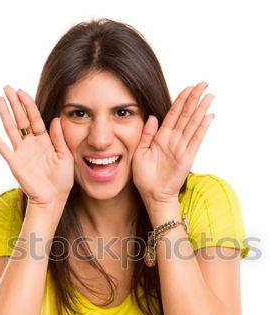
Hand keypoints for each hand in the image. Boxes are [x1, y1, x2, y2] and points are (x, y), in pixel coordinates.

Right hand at [0, 86, 74, 206]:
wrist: (53, 198)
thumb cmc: (62, 180)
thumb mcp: (65, 156)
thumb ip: (59, 138)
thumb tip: (55, 118)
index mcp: (45, 140)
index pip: (34, 118)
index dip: (28, 104)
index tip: (22, 91)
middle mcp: (31, 144)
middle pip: (20, 119)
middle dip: (14, 103)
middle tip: (7, 88)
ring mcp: (21, 152)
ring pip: (10, 128)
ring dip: (4, 113)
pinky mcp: (14, 162)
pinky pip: (2, 147)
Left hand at [132, 82, 214, 204]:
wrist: (152, 195)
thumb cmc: (144, 177)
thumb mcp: (139, 152)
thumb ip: (146, 135)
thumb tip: (153, 117)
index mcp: (161, 137)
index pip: (173, 114)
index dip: (181, 100)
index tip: (189, 87)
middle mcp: (173, 140)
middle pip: (186, 115)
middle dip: (194, 99)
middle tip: (204, 84)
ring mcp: (182, 148)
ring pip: (193, 124)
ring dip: (202, 109)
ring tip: (210, 95)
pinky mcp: (188, 157)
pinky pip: (196, 139)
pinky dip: (203, 127)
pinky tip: (209, 116)